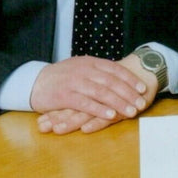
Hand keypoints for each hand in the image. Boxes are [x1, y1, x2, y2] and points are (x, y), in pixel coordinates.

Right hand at [32, 53, 159, 134]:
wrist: (35, 82)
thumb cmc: (61, 78)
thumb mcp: (80, 68)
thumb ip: (97, 72)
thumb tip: (118, 77)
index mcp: (90, 62)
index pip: (115, 69)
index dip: (130, 79)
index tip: (142, 88)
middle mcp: (85, 70)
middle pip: (112, 81)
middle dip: (129, 93)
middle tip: (141, 102)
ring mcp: (75, 82)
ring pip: (102, 92)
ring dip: (119, 102)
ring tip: (132, 111)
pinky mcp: (66, 96)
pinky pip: (87, 103)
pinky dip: (100, 109)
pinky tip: (111, 116)